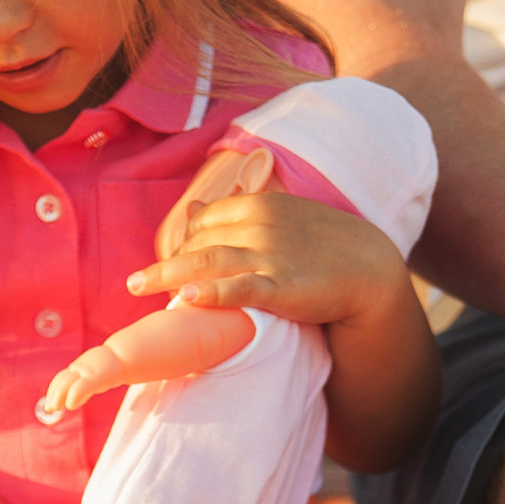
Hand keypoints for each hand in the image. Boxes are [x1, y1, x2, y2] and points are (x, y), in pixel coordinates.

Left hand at [38, 347, 123, 420]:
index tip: (49, 404)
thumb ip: (84, 387)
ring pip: (66, 383)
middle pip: (61, 381)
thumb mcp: (95, 376)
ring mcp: (87, 371)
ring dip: (57, 396)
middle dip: (53, 395)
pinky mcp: (96, 376)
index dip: (53, 390)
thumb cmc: (111, 368)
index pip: (61, 378)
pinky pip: (81, 387)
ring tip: (53, 408)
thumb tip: (72, 402)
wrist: (124, 356)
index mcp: (79, 368)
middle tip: (49, 409)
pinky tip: (70, 404)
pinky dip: (73, 396)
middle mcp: (80, 368)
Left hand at [126, 189, 407, 329]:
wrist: (367, 267)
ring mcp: (269, 257)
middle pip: (199, 243)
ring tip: (138, 285)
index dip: (181, 242)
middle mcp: (258, 226)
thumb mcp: (277, 216)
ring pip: (208, 263)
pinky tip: (187, 298)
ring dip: (168, 274)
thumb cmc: (320, 243)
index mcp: (256, 205)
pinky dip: (212, 292)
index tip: (167, 261)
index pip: (202, 221)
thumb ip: (233, 212)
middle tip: (140, 284)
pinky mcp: (281, 287)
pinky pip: (240, 289)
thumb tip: (192, 208)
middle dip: (168, 262)